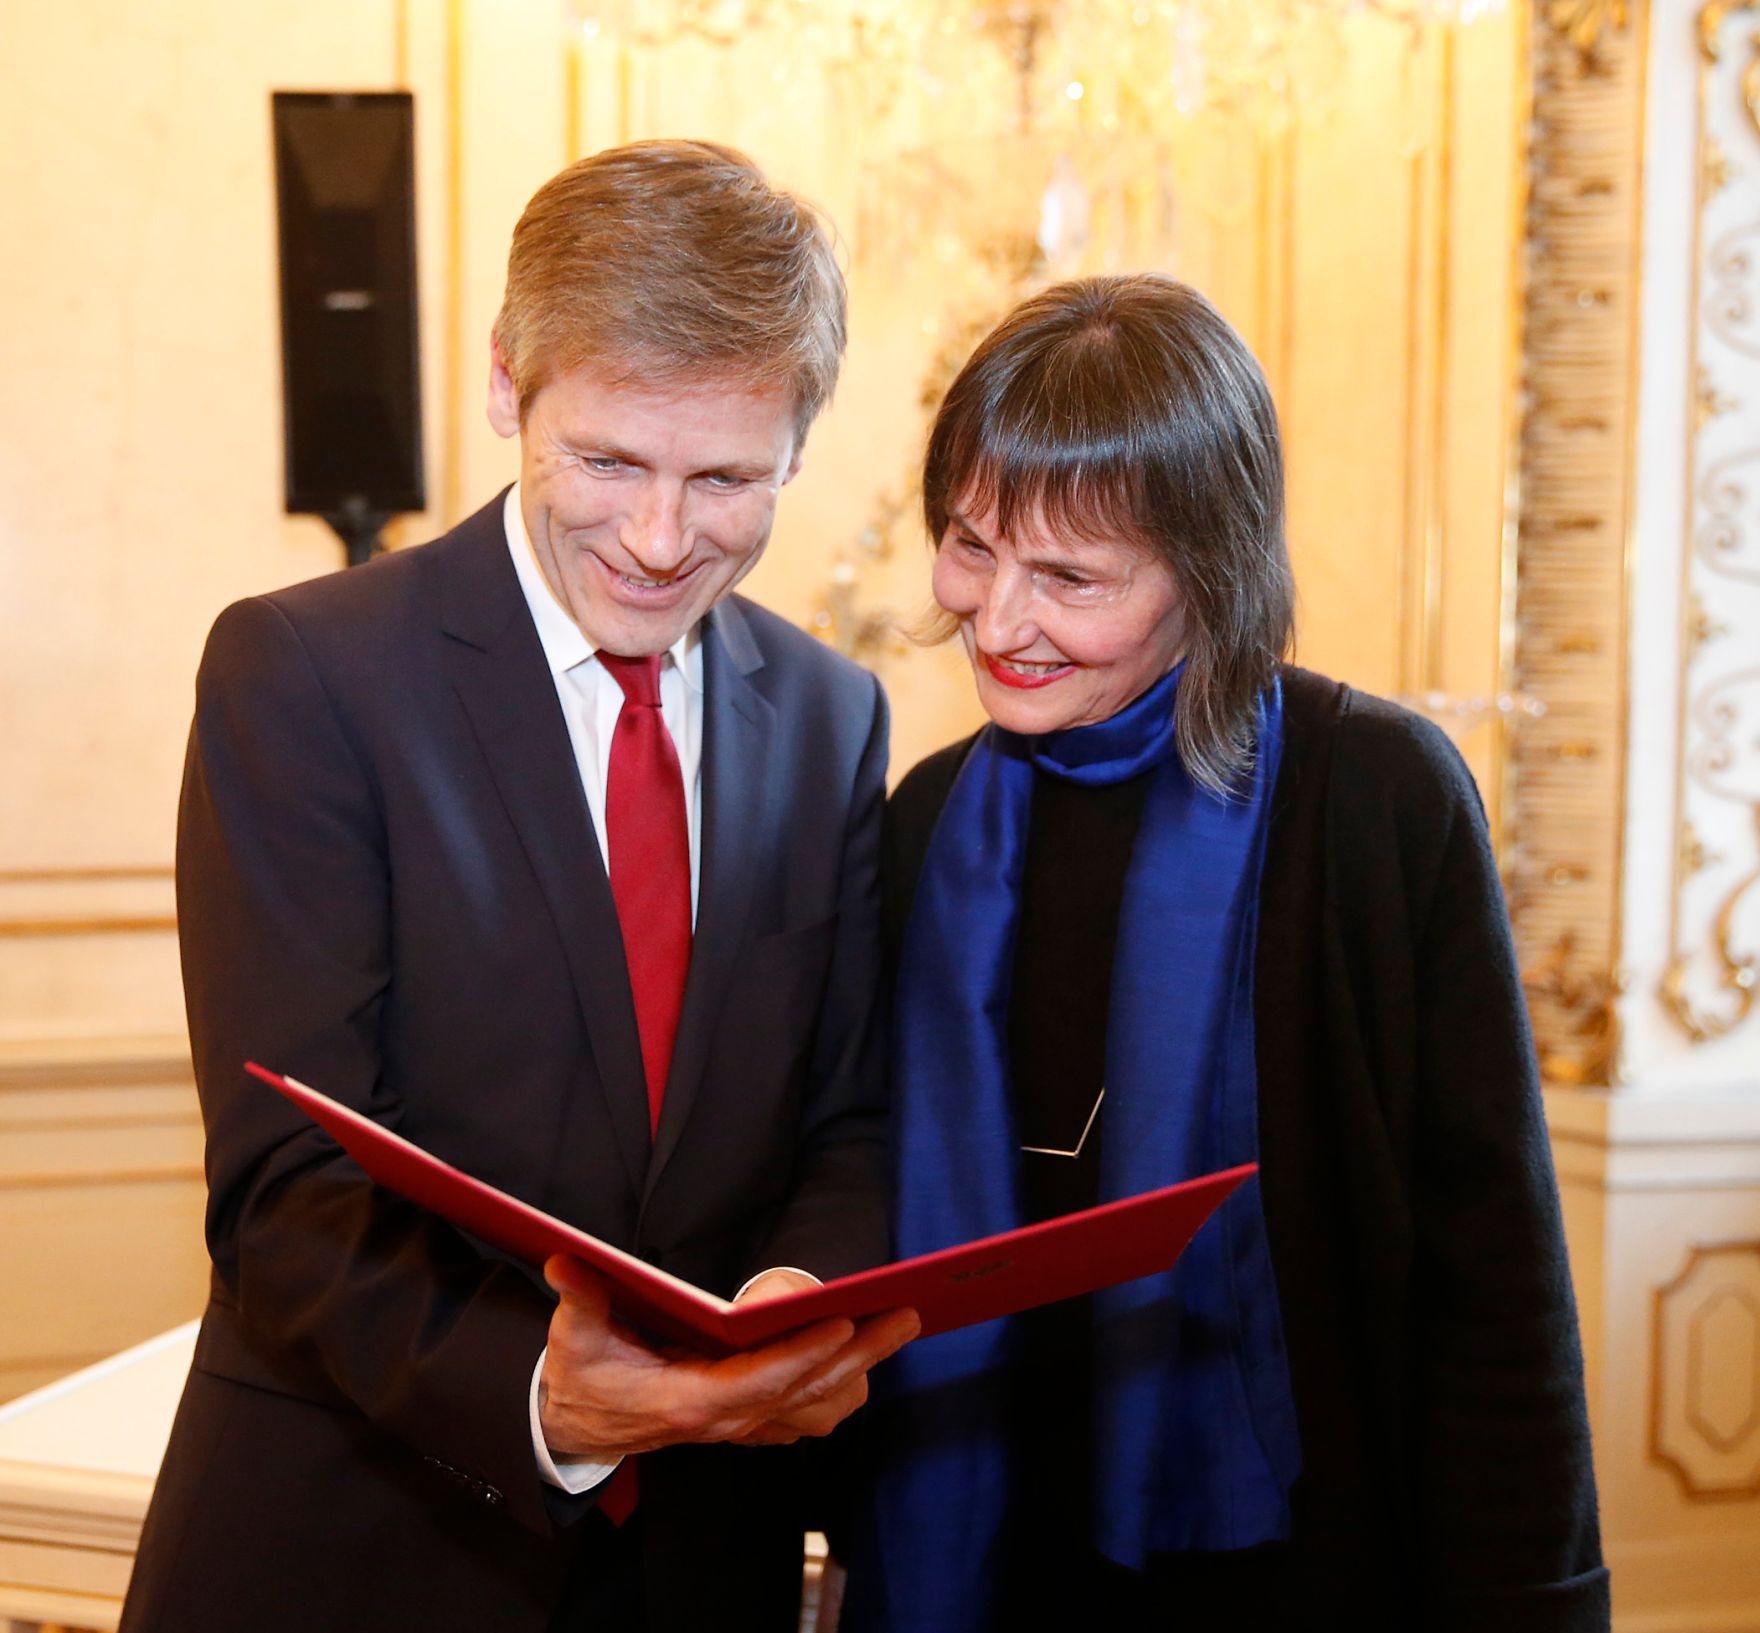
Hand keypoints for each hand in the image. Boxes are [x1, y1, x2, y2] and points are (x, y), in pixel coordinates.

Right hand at [536, 1256, 912, 1460]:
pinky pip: (805, 1414)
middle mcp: (723, 1421)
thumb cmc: (581, 1378)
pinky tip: (867, 1360)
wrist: (576, 1430)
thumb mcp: (573, 1339)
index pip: (759, 1383)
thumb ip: (579, 1300)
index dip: (803, 1355)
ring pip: (815, 1407)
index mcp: (687, 1403)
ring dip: (860, 1369)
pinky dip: (840, 1389)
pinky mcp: (745, 1424)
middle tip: (906, 1314)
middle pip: (806, 1393)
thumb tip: (567, 1259)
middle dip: (859, 1353)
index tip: (844, 1322)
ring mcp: (738, 1427)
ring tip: (899, 1326)